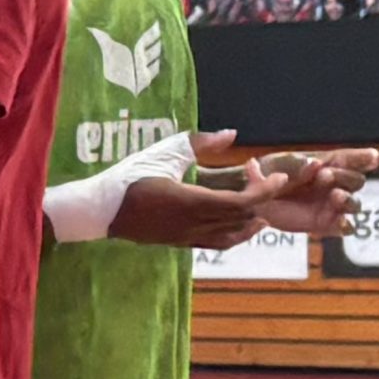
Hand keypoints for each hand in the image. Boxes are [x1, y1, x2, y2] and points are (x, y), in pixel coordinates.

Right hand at [110, 130, 287, 249]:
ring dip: (252, 220)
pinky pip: (218, 244)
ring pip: (235, 234)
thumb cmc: (129, 177)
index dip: (265, 190)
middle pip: (243, 217)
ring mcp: (188, 236)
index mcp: (192, 202)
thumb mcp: (164, 153)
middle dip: (261, 199)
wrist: (100, 208)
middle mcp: (195, 224)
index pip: (243, 201)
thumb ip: (199, 143)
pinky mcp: (181, 242)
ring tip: (263, 207)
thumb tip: (231, 134)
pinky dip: (237, 235)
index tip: (278, 177)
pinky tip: (241, 225)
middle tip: (266, 181)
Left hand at [253, 147, 378, 236]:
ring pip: (355, 204)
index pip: (350, 160)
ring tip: (335, 196)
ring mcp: (332, 205)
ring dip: (349, 200)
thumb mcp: (274, 165)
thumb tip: (314, 163)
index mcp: (326, 165)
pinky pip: (346, 228)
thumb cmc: (265, 176)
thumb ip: (292, 164)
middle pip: (356, 181)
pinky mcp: (326, 224)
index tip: (372, 156)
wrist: (252, 200)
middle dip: (344, 176)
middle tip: (324, 175)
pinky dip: (346, 226)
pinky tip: (340, 222)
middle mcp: (335, 185)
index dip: (363, 158)